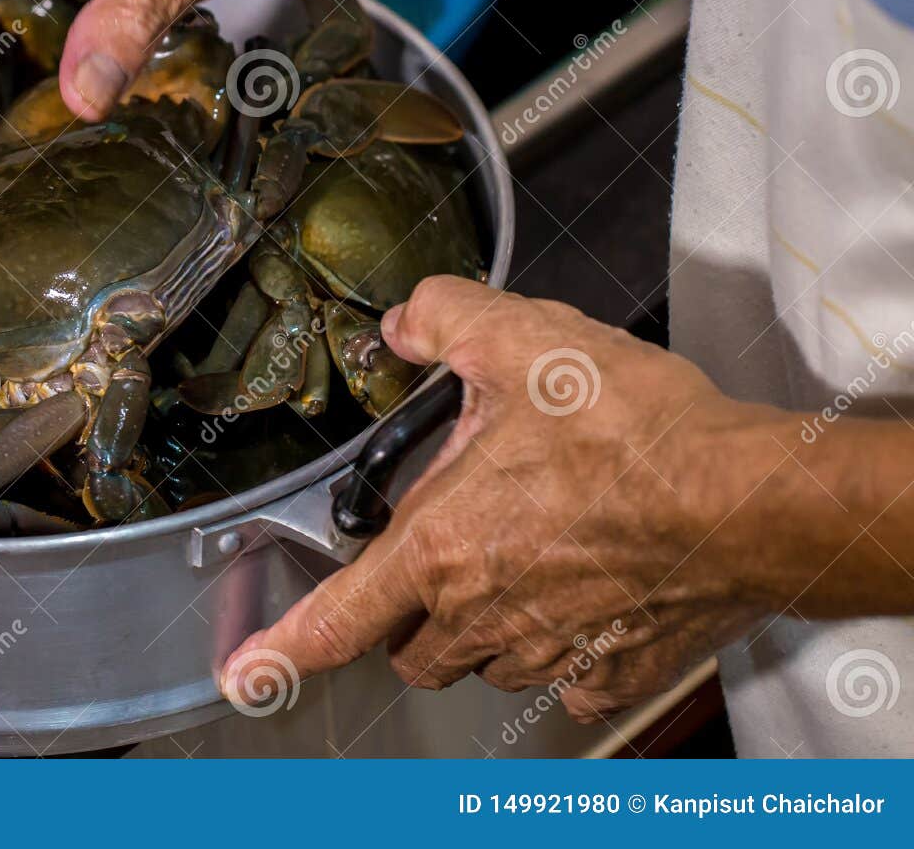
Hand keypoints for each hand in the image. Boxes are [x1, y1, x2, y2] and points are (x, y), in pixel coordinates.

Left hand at [221, 277, 779, 721]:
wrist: (751, 498)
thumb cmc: (640, 431)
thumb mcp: (523, 338)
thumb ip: (444, 319)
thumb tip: (405, 324)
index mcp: (441, 544)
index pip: (339, 615)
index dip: (283, 647)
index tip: (247, 673)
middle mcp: (483, 612)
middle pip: (411, 643)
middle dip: (409, 608)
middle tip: (448, 550)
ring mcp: (546, 652)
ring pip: (481, 661)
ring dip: (482, 624)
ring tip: (527, 555)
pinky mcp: (607, 673)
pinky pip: (558, 679)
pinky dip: (557, 649)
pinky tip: (582, 592)